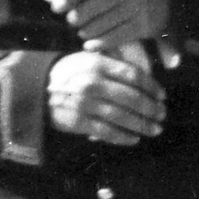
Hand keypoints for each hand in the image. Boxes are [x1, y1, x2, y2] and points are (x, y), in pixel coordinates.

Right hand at [47, 48, 165, 146]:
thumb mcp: (88, 59)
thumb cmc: (69, 73)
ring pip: (122, 117)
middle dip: (151, 108)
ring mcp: (85, 104)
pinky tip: (134, 139)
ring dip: (142, 125)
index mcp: (98, 64)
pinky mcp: (78, 122)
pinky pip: (106, 132)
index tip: (162, 96)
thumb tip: (144, 79)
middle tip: (161, 115)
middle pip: (131, 97)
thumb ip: (113, 65)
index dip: (151, 87)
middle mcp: (92, 83)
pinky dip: (122, 137)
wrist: (37, 88)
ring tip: (154, 129)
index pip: (133, 75)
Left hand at [62, 0, 179, 66]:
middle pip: (99, 3)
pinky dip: (102, 42)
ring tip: (81, 33)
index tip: (60, 1)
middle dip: (81, 14)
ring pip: (107, 21)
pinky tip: (90, 46)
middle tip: (71, 21)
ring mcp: (138, 7)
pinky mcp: (144, 25)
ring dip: (89, 29)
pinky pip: (119, 35)